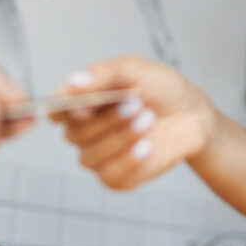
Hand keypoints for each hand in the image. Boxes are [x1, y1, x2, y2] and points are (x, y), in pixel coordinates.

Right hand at [52, 55, 213, 189]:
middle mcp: (83, 130)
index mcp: (81, 102)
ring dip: (121, 138)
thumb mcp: (135, 69)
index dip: (64, 110)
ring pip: (90, 157)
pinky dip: (130, 161)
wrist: (191, 113)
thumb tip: (72, 83)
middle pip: (74, 134)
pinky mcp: (116, 176)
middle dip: (107, 120)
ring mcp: (98, 155)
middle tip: (137, 104)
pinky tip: (146, 146)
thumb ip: (103, 74)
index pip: (55, 110)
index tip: (85, 105)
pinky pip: (110, 176)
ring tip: (148, 120)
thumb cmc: (160, 88)